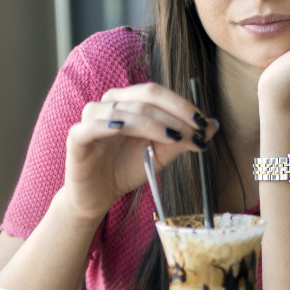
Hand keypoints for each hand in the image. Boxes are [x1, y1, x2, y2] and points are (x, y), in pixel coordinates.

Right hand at [63, 83, 218, 221]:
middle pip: (144, 97)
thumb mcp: (159, 154)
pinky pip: (92, 126)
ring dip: (152, 123)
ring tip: (174, 138)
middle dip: (174, 114)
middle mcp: (109, 103)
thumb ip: (182, 138)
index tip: (203, 124)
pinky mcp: (77, 137)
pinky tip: (123, 129)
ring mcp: (91, 118)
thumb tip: (212, 125)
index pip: (156, 93)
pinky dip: (108, 125)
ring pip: (124, 111)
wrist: (97, 196)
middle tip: (195, 131)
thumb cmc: (125, 169)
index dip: (182, 105)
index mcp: (128, 102)